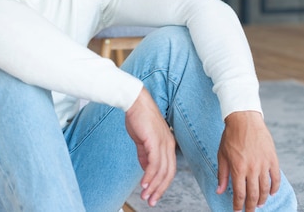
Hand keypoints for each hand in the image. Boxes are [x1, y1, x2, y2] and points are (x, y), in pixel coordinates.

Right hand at [125, 87, 175, 206]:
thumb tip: (145, 168)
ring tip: (145, 196)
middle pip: (168, 174)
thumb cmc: (138, 117)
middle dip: (160, 190)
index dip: (162, 184)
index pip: (169, 169)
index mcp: (168, 144)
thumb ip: (144, 154)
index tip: (154, 194)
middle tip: (151, 201)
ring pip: (162, 171)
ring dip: (153, 186)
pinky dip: (149, 176)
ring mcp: (163, 144)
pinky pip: (154, 164)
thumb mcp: (142, 139)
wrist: (134, 102)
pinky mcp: (154, 142)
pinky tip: (144, 183)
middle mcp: (169, 145)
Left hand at [217, 111, 280, 211]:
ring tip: (258, 204)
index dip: (238, 205)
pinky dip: (274, 188)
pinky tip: (270, 193)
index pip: (239, 193)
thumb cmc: (230, 137)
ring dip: (262, 199)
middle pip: (253, 194)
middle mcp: (251, 168)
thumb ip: (222, 175)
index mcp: (237, 168)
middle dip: (251, 206)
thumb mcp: (222, 155)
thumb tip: (219, 191)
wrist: (244, 120)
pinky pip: (275, 178)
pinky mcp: (272, 159)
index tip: (237, 210)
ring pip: (265, 189)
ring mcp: (263, 164)